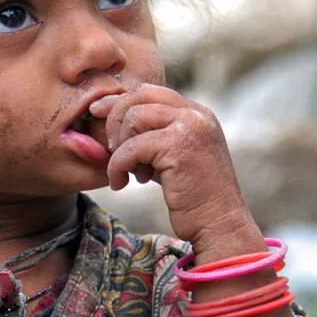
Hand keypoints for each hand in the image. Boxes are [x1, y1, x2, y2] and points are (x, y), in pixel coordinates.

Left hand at [88, 83, 260, 256]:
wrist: (219, 225)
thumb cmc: (192, 197)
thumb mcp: (171, 157)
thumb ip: (151, 136)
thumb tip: (111, 118)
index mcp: (197, 112)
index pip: (149, 91)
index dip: (119, 101)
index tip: (97, 113)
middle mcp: (197, 114)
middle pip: (139, 96)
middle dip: (114, 119)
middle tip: (109, 148)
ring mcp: (191, 127)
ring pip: (133, 117)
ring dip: (119, 147)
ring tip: (126, 171)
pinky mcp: (179, 146)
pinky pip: (132, 147)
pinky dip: (118, 165)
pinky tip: (120, 183)